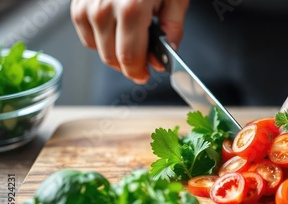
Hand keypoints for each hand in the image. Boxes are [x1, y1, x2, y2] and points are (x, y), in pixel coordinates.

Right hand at [71, 0, 188, 83]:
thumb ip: (173, 28)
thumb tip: (168, 53)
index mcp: (131, 9)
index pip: (129, 58)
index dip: (138, 72)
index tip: (145, 75)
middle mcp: (104, 9)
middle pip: (112, 58)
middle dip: (129, 65)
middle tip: (143, 61)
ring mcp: (87, 6)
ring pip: (98, 49)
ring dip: (115, 53)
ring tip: (131, 39)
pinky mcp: (77, 3)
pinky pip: (86, 34)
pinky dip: (100, 38)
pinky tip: (115, 30)